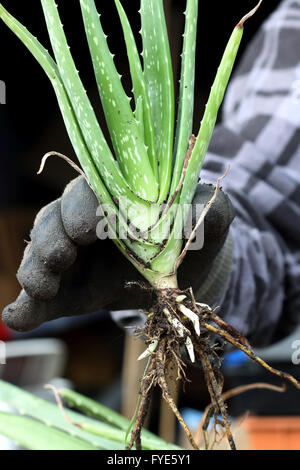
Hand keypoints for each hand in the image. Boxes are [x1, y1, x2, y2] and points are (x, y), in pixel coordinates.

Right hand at [2, 176, 233, 330]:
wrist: (181, 274)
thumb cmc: (194, 238)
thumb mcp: (210, 220)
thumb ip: (207, 210)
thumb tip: (190, 212)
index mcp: (117, 198)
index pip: (89, 191)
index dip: (83, 207)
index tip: (88, 229)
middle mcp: (85, 222)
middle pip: (54, 220)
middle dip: (52, 237)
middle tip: (61, 258)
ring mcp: (73, 257)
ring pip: (39, 254)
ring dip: (35, 270)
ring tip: (42, 290)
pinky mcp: (69, 291)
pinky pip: (41, 298)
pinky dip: (27, 307)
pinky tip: (18, 319)